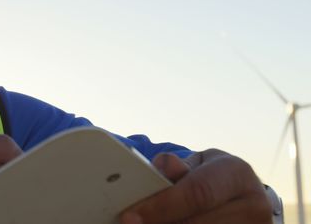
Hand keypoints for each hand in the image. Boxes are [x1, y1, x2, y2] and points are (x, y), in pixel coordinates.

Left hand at [120, 149, 271, 223]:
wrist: (243, 200)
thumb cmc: (210, 179)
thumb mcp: (195, 166)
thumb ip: (176, 168)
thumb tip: (163, 168)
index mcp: (237, 173)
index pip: (196, 192)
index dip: (161, 206)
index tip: (129, 217)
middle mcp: (253, 204)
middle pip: (196, 223)